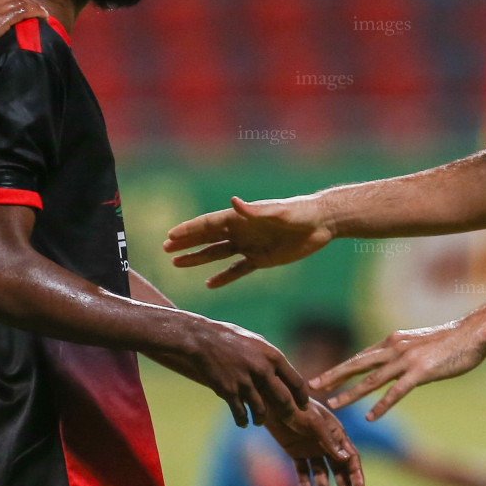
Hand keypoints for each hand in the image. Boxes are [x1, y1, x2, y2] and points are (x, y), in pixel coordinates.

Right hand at [149, 318, 308, 427]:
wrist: (202, 339)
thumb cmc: (231, 338)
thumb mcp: (258, 342)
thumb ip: (271, 358)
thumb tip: (283, 373)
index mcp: (273, 356)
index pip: (296, 382)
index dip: (302, 397)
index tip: (303, 406)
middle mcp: (262, 370)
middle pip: (283, 400)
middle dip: (288, 413)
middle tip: (289, 420)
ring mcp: (245, 382)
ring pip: (261, 411)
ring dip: (261, 419)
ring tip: (258, 421)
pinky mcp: (228, 391)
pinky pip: (240, 413)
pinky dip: (242, 420)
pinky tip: (242, 422)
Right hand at [164, 195, 333, 288]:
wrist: (321, 223)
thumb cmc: (299, 213)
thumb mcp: (277, 212)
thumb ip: (254, 210)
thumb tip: (233, 202)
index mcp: (241, 218)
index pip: (209, 224)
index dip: (189, 229)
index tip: (170, 236)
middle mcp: (242, 231)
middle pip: (208, 238)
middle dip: (187, 243)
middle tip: (165, 249)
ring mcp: (251, 246)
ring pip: (218, 254)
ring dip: (198, 259)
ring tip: (177, 264)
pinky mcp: (262, 259)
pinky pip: (238, 270)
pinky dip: (224, 277)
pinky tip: (209, 284)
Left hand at [265, 400, 365, 485]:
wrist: (274, 403)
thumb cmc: (298, 408)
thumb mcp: (316, 423)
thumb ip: (330, 441)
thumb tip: (346, 459)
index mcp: (336, 434)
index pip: (350, 456)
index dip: (356, 473)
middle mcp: (326, 443)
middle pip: (339, 468)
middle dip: (344, 484)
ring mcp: (311, 449)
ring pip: (321, 473)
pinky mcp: (296, 452)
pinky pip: (303, 471)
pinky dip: (305, 483)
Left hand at [311, 322, 485, 420]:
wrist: (473, 333)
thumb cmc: (451, 339)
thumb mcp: (420, 343)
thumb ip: (403, 352)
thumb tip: (393, 362)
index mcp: (393, 341)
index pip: (361, 357)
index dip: (341, 368)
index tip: (323, 377)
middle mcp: (394, 348)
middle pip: (356, 364)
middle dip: (333, 376)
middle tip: (311, 386)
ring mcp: (406, 360)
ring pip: (370, 379)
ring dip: (349, 393)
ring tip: (333, 405)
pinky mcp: (420, 372)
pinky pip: (395, 391)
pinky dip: (380, 405)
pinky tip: (369, 416)